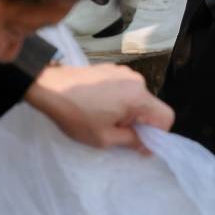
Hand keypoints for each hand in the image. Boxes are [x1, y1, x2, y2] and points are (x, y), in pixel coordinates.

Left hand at [25, 64, 173, 153]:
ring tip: (103, 116)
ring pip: (138, 98)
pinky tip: (98, 104)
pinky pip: (125, 88)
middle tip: (116, 132)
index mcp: (139, 97)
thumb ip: (131, 141)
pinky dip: (119, 99)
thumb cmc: (75, 114)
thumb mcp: (104, 138)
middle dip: (140, 122)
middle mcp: (136, 81)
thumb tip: (146, 146)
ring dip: (128, 111)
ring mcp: (124, 72)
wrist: (47, 86)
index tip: (140, 142)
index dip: (158, 134)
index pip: (166, 117)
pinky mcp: (112, 69)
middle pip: (151, 107)